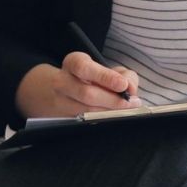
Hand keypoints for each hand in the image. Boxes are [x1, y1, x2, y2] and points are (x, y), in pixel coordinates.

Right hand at [16, 54, 140, 117]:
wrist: (55, 90)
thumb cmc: (89, 78)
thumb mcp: (104, 69)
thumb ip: (122, 75)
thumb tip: (130, 89)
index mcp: (72, 63)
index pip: (84, 68)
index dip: (104, 77)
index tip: (122, 85)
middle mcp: (61, 82)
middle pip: (86, 94)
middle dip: (113, 100)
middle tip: (131, 103)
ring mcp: (60, 103)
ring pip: (86, 112)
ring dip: (110, 113)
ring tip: (127, 111)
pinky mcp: (62, 120)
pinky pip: (85, 123)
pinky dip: (103, 122)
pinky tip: (114, 120)